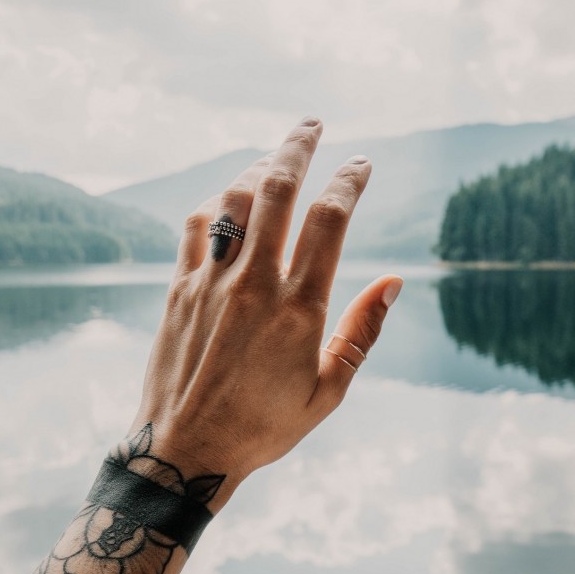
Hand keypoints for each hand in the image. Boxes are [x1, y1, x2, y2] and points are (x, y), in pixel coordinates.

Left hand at [131, 117, 402, 508]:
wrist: (184, 451)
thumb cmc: (263, 427)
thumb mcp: (328, 392)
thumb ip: (363, 332)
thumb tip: (395, 281)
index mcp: (299, 309)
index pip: (330, 220)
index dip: (349, 181)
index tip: (361, 163)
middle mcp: (254, 285)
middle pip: (278, 189)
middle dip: (299, 145)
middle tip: (312, 122)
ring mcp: (211, 283)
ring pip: (233, 200)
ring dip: (256, 166)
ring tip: (275, 155)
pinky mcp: (179, 290)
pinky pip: (195, 227)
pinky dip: (215, 202)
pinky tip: (229, 197)